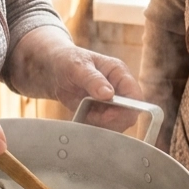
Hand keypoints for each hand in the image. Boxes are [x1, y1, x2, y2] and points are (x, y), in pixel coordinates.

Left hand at [8, 27, 143, 131]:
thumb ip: (93, 79)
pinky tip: (82, 116)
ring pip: (117, 125)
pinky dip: (93, 127)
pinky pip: (103, 128)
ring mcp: (111, 103)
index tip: (107, 114)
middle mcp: (120, 89)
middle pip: (129, 115)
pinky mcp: (101, 113)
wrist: (52, 69)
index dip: (127, 109)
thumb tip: (109, 94)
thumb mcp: (77, 66)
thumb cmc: (67, 60)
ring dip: (100, 125)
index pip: (136, 97)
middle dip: (111, 120)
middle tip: (91, 116)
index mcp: (119, 73)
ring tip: (84, 112)